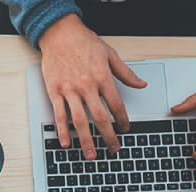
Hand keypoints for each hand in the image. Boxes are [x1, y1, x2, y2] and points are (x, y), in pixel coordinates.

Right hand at [39, 14, 146, 158]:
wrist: (60, 34)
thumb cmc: (84, 42)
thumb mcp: (110, 54)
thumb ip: (126, 73)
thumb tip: (141, 84)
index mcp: (102, 77)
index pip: (116, 105)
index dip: (123, 120)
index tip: (125, 129)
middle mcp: (86, 86)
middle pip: (100, 118)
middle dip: (108, 136)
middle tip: (113, 148)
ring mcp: (69, 90)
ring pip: (80, 121)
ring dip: (86, 140)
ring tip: (91, 154)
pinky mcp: (55, 92)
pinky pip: (59, 115)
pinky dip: (62, 131)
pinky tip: (66, 143)